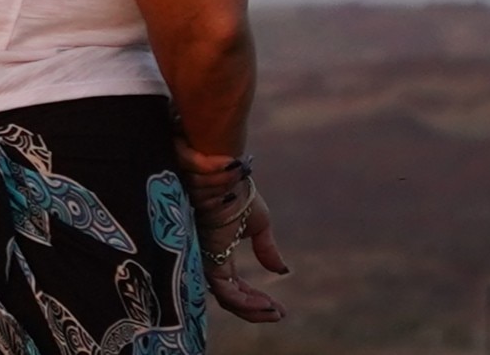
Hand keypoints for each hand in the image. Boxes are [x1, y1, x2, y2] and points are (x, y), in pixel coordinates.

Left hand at [181, 155, 290, 322]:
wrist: (224, 175)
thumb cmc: (238, 192)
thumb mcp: (259, 224)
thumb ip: (266, 250)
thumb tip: (283, 272)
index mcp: (220, 251)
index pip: (235, 285)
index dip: (256, 299)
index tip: (280, 308)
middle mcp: (210, 259)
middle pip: (230, 297)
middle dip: (255, 309)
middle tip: (278, 314)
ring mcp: (206, 260)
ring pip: (226, 299)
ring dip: (252, 310)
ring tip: (274, 312)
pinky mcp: (208, 259)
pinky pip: (225, 292)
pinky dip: (245, 303)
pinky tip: (266, 305)